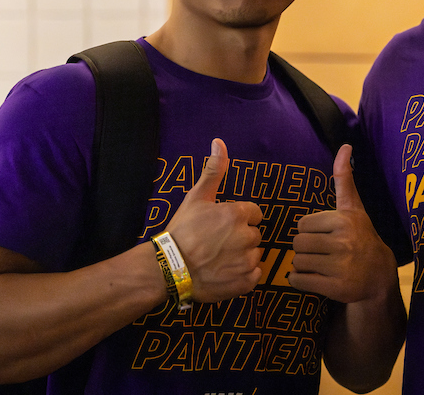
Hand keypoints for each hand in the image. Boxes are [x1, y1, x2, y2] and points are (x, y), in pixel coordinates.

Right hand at [164, 138, 263, 302]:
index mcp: (237, 214)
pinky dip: (243, 275)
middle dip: (241, 237)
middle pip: (255, 234)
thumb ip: (213, 170)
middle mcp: (247, 236)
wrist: (168, 268)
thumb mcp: (196, 197)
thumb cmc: (182, 231)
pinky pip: (255, 275)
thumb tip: (219, 141)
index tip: (223, 226)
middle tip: (218, 243)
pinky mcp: (246, 281)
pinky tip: (225, 272)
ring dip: (243, 256)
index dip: (240, 218)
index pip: (254, 213)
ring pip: (255, 254)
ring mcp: (247, 261)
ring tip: (220, 258)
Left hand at [290, 144, 397, 303]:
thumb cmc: (361, 237)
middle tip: (320, 252)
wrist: (379, 276)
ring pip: (297, 261)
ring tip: (319, 264)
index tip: (323, 236)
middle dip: (305, 248)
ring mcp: (340, 267)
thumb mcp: (354, 208)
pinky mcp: (335, 288)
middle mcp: (343, 243)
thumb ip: (344, 178)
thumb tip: (345, 145)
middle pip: (298, 243)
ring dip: (302, 265)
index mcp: (343, 221)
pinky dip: (300, 280)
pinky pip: (298, 280)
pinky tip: (315, 278)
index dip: (309, 231)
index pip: (302, 224)